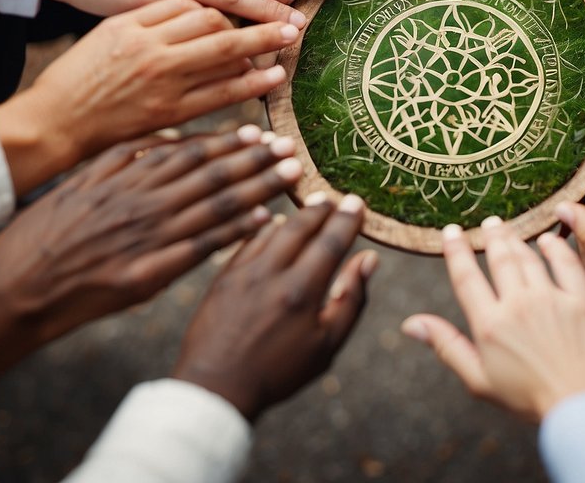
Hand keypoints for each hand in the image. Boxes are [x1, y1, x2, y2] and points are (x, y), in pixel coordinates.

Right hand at [0, 0, 291, 193]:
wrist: (55, 122)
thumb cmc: (79, 75)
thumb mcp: (109, 32)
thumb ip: (151, 17)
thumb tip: (200, 8)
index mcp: (133, 24)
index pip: (193, 4)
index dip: (226, 4)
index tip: (248, 3)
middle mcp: (151, 50)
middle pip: (217, 24)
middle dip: (259, 19)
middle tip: (291, 16)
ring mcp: (163, 83)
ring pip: (224, 57)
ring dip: (263, 48)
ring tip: (288, 41)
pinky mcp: (170, 113)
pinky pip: (221, 95)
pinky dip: (251, 84)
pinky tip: (272, 76)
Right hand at [0, 128, 301, 397]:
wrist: (15, 289)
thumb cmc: (44, 233)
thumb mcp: (81, 180)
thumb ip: (124, 156)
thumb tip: (167, 136)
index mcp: (127, 177)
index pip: (190, 152)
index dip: (229, 141)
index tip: (259, 133)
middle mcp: (144, 203)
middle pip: (213, 176)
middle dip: (257, 162)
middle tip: (291, 149)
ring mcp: (149, 239)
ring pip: (216, 208)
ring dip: (258, 190)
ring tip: (290, 178)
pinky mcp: (150, 275)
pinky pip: (203, 249)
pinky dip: (236, 234)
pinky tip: (264, 224)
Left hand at [173, 194, 375, 420]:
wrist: (216, 387)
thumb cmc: (278, 372)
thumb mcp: (326, 345)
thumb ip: (351, 300)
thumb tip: (368, 260)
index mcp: (302, 291)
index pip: (331, 242)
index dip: (347, 220)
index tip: (358, 203)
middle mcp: (272, 274)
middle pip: (301, 227)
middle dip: (322, 209)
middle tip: (335, 197)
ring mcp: (244, 273)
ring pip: (273, 229)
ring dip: (295, 215)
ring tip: (310, 205)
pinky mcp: (223, 276)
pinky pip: (247, 240)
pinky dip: (264, 227)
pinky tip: (272, 223)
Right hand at [401, 217, 584, 422]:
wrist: (582, 407)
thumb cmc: (530, 399)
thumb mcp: (479, 380)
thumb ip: (447, 346)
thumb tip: (411, 324)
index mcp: (490, 324)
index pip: (466, 277)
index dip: (456, 251)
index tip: (451, 232)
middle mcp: (518, 304)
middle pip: (500, 259)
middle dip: (491, 236)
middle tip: (488, 222)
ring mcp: (552, 299)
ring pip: (529, 258)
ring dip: (516, 239)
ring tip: (509, 229)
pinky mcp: (583, 300)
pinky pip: (567, 264)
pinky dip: (556, 248)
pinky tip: (548, 240)